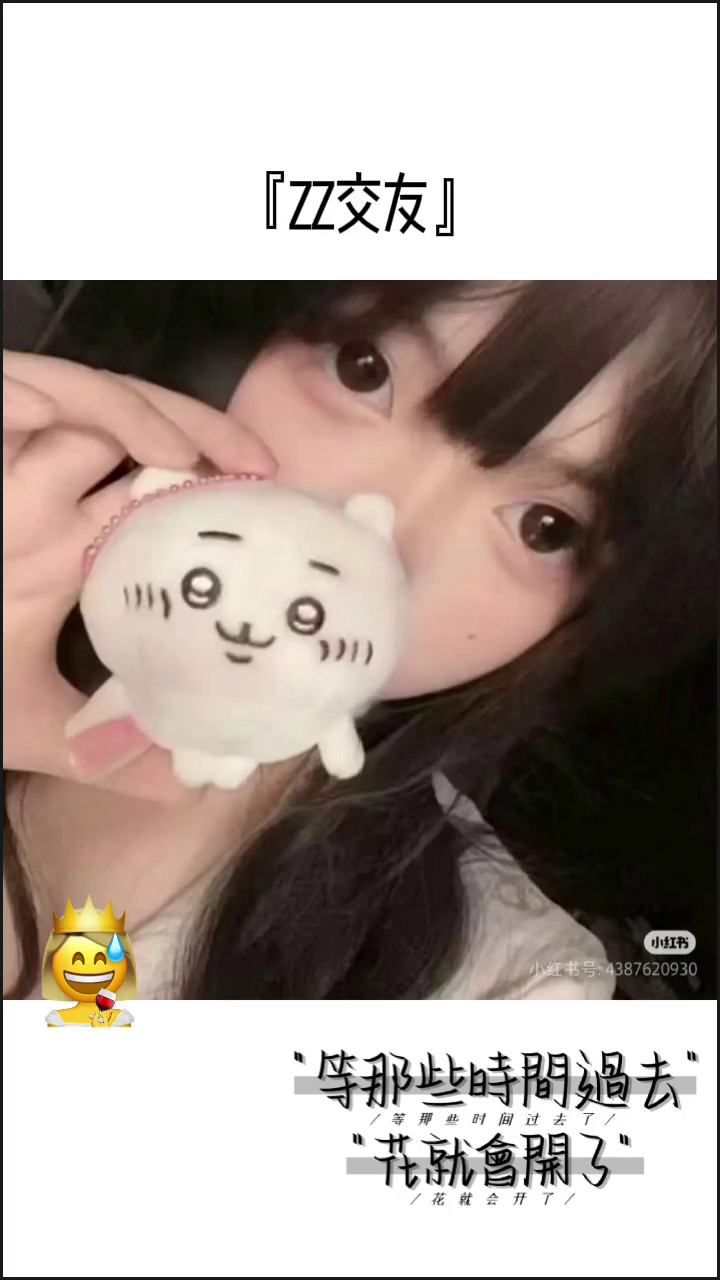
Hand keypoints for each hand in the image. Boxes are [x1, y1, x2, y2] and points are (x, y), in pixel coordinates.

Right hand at [4, 350, 275, 800]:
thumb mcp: (29, 723)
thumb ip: (105, 753)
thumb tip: (193, 785)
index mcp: (62, 544)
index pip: (150, 494)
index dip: (211, 491)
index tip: (270, 512)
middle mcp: (36, 494)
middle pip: (129, 430)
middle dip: (194, 432)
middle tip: (255, 467)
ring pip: (74, 398)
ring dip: (130, 412)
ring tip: (180, 449)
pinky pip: (3, 394)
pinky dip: (33, 400)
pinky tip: (58, 421)